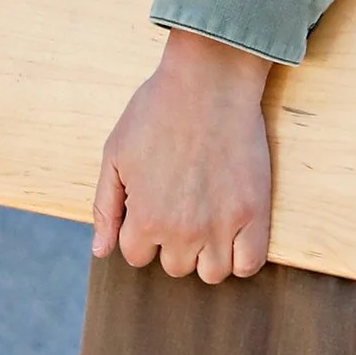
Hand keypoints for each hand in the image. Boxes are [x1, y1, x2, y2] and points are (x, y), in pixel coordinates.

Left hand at [92, 31, 272, 284]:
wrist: (208, 81)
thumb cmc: (156, 111)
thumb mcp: (114, 154)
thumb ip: (105, 208)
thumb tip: (100, 251)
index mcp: (145, 218)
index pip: (136, 255)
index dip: (142, 231)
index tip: (154, 205)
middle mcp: (183, 231)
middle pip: (175, 266)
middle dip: (173, 242)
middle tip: (183, 204)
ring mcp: (222, 225)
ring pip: (211, 273)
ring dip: (207, 254)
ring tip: (208, 220)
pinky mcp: (255, 214)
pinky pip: (249, 264)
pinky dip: (241, 257)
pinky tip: (234, 235)